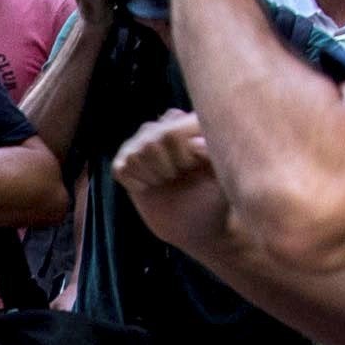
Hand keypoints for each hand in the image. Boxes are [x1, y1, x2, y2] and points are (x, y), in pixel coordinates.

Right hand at [115, 109, 230, 248]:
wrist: (198, 223)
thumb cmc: (214, 197)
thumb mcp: (223, 175)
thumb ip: (213, 154)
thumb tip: (193, 144)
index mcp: (190, 121)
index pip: (172, 132)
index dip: (183, 156)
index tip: (195, 167)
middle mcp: (165, 123)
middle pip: (150, 142)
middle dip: (167, 167)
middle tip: (179, 175)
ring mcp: (143, 141)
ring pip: (135, 154)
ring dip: (153, 175)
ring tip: (166, 180)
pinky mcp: (125, 162)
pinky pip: (121, 168)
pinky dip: (135, 183)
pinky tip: (150, 186)